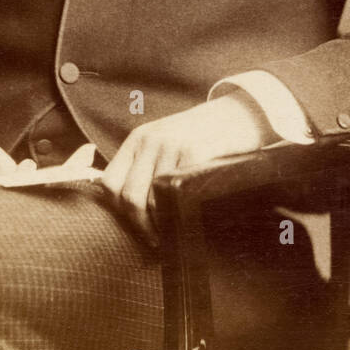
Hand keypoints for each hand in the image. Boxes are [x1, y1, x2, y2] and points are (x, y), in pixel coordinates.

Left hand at [101, 94, 277, 245]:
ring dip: (160, 224)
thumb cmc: (202, 135)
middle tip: (154, 237)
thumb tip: (126, 204)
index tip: (135, 224)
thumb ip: (145, 164)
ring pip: (151, 200)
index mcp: (138, 138)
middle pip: (129, 196)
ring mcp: (172, 146)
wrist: (239, 113)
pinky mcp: (195, 152)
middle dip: (140, 225)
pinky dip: (180, 214)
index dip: (118, 210)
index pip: (109, 183)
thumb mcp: (165, 141)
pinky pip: (176, 194)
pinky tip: (187, 219)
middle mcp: (151, 140)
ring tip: (170, 232)